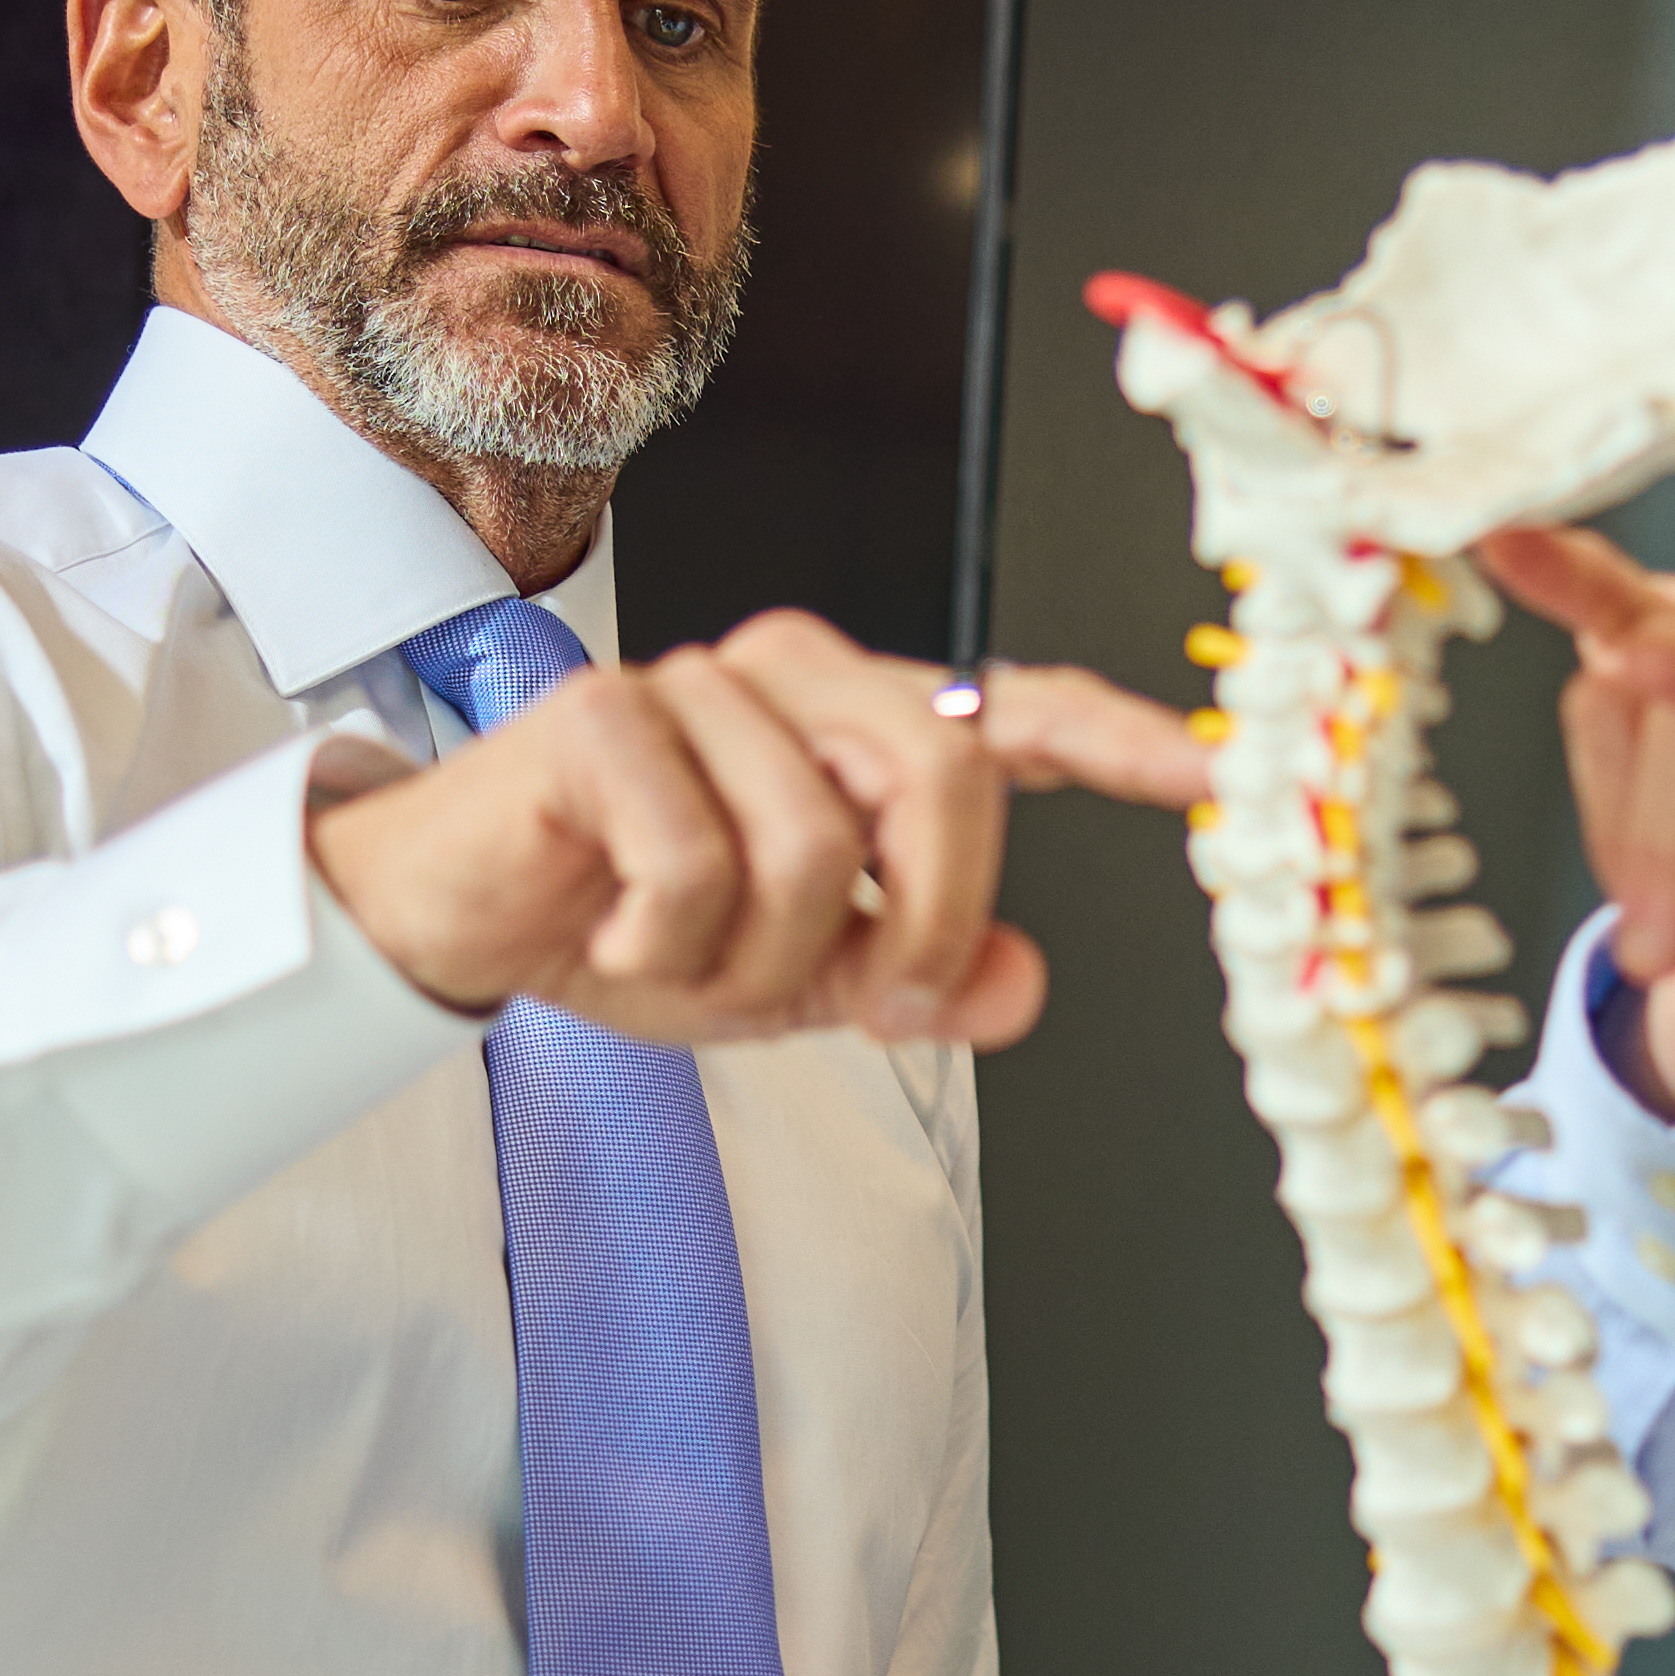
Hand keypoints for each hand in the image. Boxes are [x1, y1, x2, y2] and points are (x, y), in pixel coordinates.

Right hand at [313, 630, 1195, 1055]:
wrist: (461, 920)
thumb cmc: (631, 921)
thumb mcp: (803, 979)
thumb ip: (919, 978)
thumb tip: (1021, 987)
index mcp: (859, 723)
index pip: (1010, 713)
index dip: (1121, 739)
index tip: (1213, 778)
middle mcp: (795, 676)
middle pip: (940, 785)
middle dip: (913, 925)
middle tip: (859, 999)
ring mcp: (699, 682)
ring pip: (813, 849)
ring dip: (755, 961)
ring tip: (690, 960)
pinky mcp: (606, 716)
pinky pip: (699, 864)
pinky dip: (668, 948)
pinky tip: (621, 937)